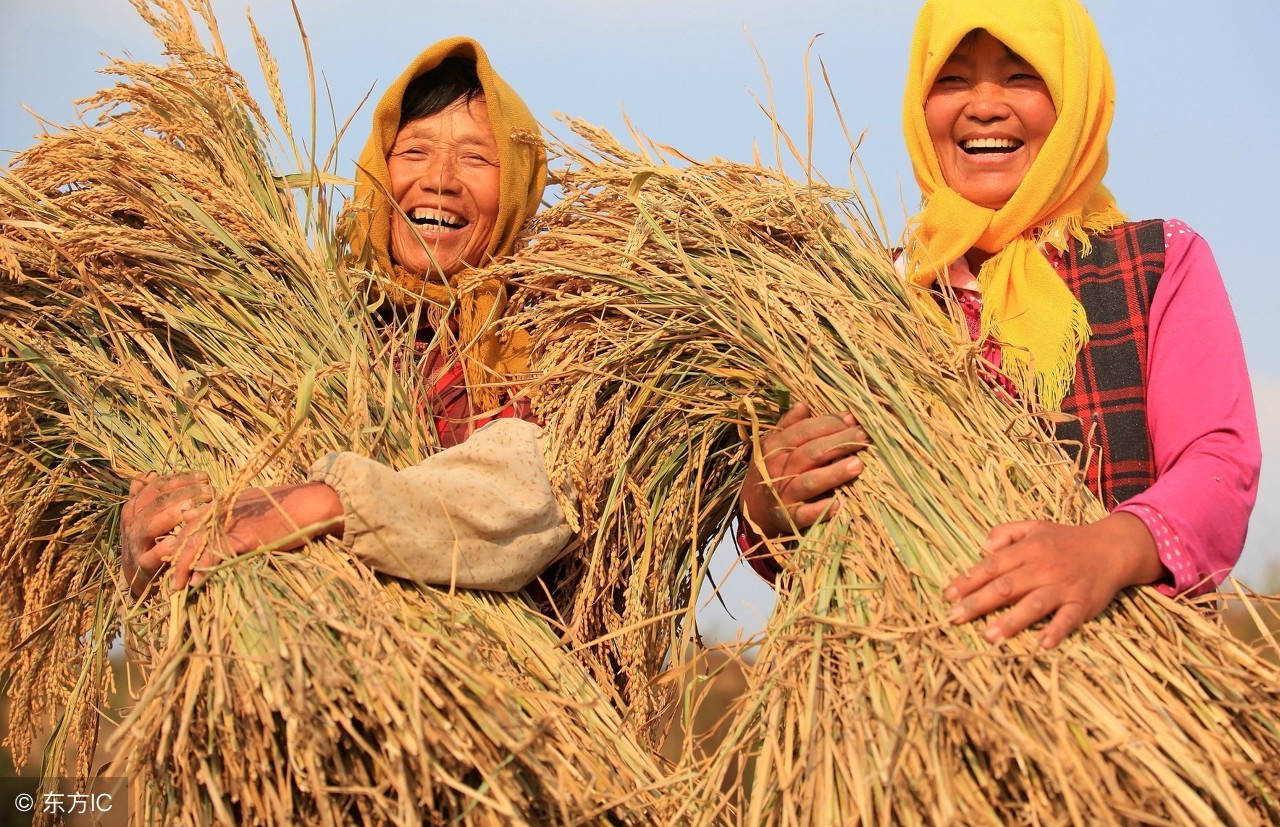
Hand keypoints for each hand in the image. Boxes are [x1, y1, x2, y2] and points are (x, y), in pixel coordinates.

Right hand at [121, 471, 212, 596]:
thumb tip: (150, 473)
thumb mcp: (147, 515)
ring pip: (149, 525)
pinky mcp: (142, 566)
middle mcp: (134, 523)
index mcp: (136, 507)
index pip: (157, 486)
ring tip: (193, 508)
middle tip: (209, 490)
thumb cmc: (150, 539)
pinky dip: (161, 550)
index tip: (204, 477)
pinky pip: (149, 557)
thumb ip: (151, 495)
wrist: (138, 575)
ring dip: (171, 516)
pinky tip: (175, 541)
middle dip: (184, 493)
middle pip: (156, 502)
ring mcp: (136, 544)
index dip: (180, 479)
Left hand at [167, 482, 343, 588]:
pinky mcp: (244, 536)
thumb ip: (224, 512)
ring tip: (176, 586)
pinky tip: (195, 580)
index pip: (189, 524)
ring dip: (182, 567)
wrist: (308, 504)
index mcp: (223, 504)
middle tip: (167, 579)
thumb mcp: (248, 503)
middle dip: (173, 558)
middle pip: (187, 535)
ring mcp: (231, 524)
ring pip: (196, 545)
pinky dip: (203, 567)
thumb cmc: (284, 506)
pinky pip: (215, 554)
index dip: (177, 543)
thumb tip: (196, 515)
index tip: (170, 560)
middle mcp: (222, 511)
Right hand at [740, 402, 870, 538]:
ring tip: (858, 465)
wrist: (754, 510)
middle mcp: (776, 469)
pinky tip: (839, 505)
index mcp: (773, 447)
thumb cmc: (772, 470)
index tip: (853, 419)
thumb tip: (804, 404)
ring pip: (809, 482)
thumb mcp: (773, 446)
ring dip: (834, 474)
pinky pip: (804, 515)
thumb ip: (789, 425)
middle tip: (864, 437)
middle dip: (839, 443)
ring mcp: (781, 495)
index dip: (829, 424)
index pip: (804, 431)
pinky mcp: (787, 519)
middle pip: (810, 453)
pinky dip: (820, 511)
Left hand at [944, 512, 1164, 648]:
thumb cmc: (1066, 540)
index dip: (969, 580)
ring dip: (1011, 621)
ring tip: (989, 636)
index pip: (992, 566)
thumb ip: (1006, 532)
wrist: (1112, 547)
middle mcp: (1043, 567)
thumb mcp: (1035, 527)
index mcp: (1028, 550)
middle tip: (954, 618)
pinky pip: (1069, 618)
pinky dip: (1057, 630)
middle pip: (1006, 586)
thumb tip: (982, 548)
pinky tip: (1043, 644)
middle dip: (979, 603)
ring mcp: (1063, 586)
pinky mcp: (1083, 603)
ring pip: (1034, 604)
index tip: (948, 595)